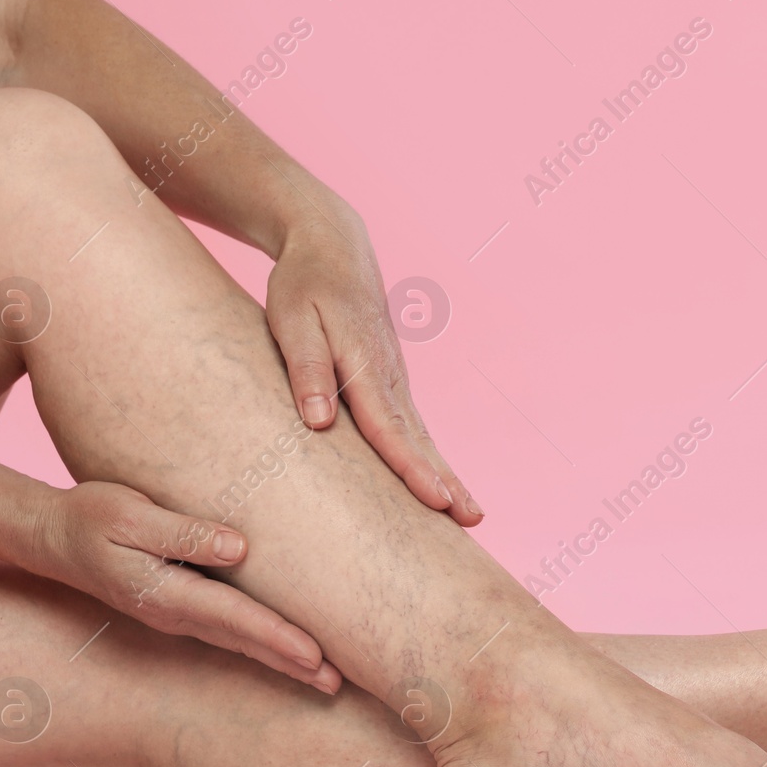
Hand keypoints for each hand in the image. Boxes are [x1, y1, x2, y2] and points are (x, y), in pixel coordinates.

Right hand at [30, 481, 341, 692]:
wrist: (51, 537)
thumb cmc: (90, 517)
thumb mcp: (129, 515)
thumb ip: (182, 533)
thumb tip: (237, 548)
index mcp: (167, 594)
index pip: (236, 618)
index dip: (278, 637)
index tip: (316, 657)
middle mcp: (177, 613)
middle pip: (247, 641)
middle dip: (293, 664)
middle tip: (338, 685)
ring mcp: (179, 614)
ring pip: (241, 641)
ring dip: (284, 661)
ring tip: (327, 678)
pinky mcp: (183, 605)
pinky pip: (231, 630)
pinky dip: (263, 643)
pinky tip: (289, 652)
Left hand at [265, 206, 482, 526]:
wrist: (334, 247)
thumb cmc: (305, 284)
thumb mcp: (293, 320)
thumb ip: (308, 371)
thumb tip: (321, 422)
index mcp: (365, 366)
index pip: (389, 428)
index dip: (411, 467)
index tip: (436, 500)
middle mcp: (390, 378)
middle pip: (419, 440)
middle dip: (447, 481)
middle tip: (473, 520)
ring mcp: (396, 382)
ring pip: (423, 437)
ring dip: (448, 476)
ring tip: (470, 515)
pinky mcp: (392, 384)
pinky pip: (414, 429)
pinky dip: (432, 459)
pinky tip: (442, 485)